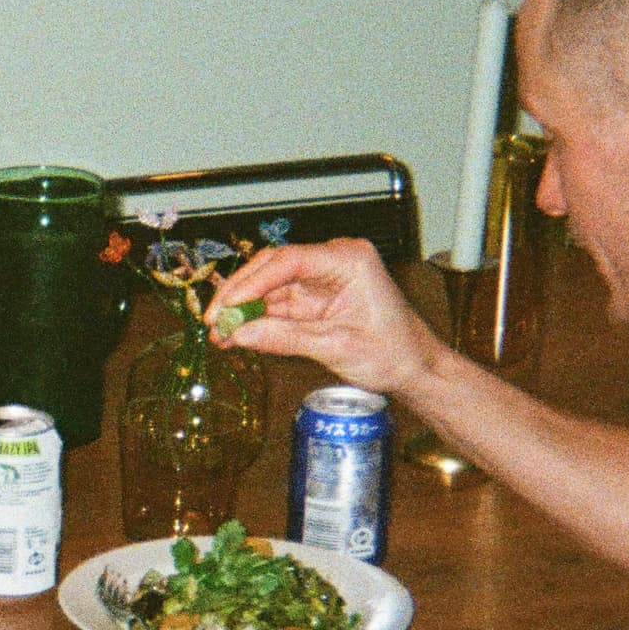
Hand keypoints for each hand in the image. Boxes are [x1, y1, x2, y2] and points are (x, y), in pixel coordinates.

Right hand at [208, 237, 444, 399]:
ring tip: (218, 334)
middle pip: (273, 268)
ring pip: (270, 286)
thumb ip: (284, 338)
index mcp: (348, 260)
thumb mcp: (336, 346)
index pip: (288, 261)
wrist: (415, 369)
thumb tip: (238, 335)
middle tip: (213, 320)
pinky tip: (235, 335)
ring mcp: (322, 279)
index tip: (226, 306)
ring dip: (244, 310)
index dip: (251, 283)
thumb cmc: (392, 353)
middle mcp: (333, 261)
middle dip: (240, 294)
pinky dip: (257, 319)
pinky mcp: (316, 298)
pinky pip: (279, 303)